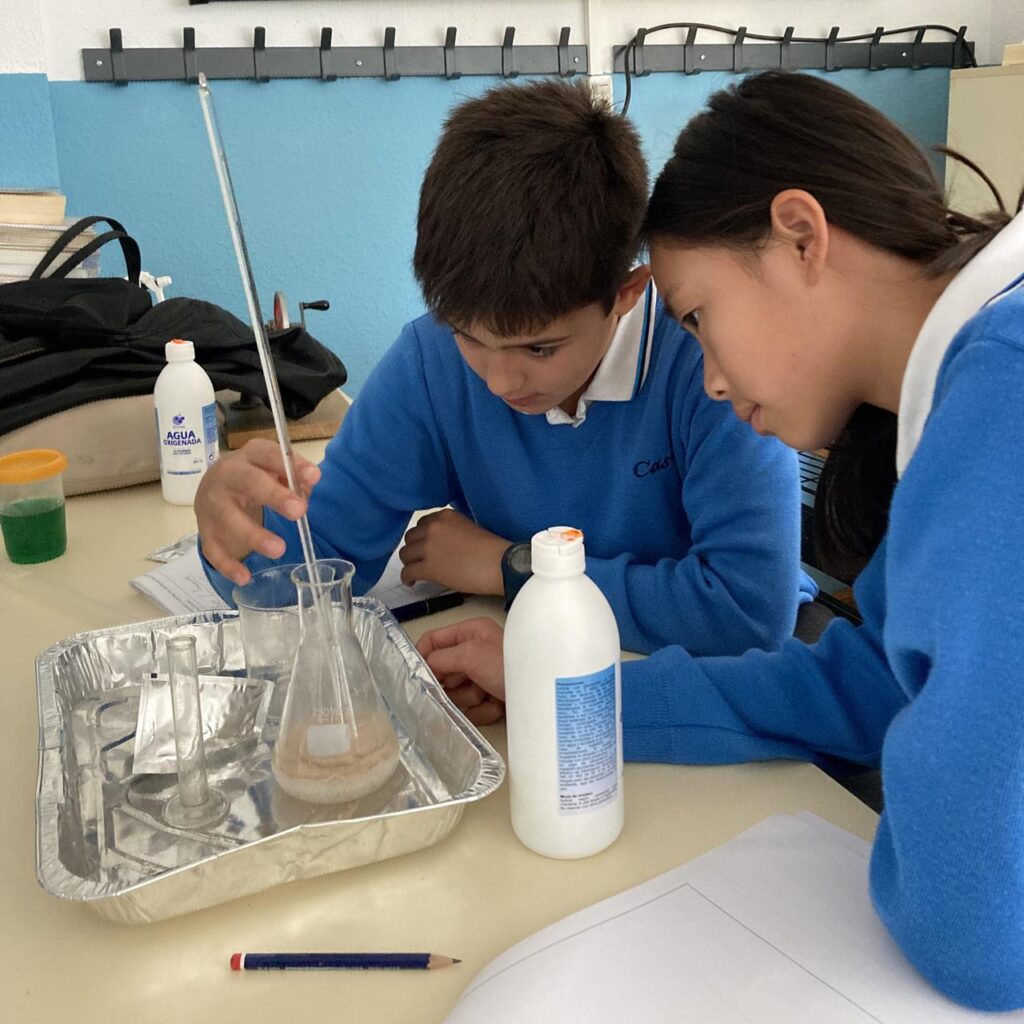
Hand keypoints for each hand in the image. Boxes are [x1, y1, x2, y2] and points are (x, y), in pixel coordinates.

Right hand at [194, 438, 320, 585]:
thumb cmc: (255, 479)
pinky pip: (213, 548)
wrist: (214, 488)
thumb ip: (293, 478)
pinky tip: (244, 577)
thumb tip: (307, 489)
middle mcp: (226, 476)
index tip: (314, 477)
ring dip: (253, 535)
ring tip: (279, 549)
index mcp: (249, 457)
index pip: (268, 454)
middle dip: (273, 496)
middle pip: (248, 482)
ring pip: (228, 518)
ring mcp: (212, 504)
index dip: (291, 465)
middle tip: (299, 511)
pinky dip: (227, 564)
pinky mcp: (205, 530)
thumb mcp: (273, 471)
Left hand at [399, 508, 508, 595]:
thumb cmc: (492, 549)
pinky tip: (411, 582)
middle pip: (410, 538)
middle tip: (420, 559)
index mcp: (445, 516)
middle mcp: (433, 528)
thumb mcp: (469, 528)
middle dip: (414, 549)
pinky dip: (407, 578)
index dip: (422, 537)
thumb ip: (451, 530)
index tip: (425, 545)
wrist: (499, 564)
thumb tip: (442, 544)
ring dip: (409, 563)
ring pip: (405, 554)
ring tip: (416, 571)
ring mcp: (429, 547)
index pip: (421, 524)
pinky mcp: (429, 567)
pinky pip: (408, 572)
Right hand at [416, 617, 505, 725]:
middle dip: (453, 685)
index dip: (422, 658)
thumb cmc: (507, 665)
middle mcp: (476, 652)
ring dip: (471, 699)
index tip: (415, 678)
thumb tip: (421, 666)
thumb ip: (441, 658)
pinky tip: (497, 707)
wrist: (542, 694)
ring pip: (458, 693)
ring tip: (487, 695)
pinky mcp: (493, 697)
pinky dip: (483, 711)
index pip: (433, 640)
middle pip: (444, 672)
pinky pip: (474, 708)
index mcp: (471, 632)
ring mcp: (485, 675)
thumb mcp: (471, 655)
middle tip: (465, 686)